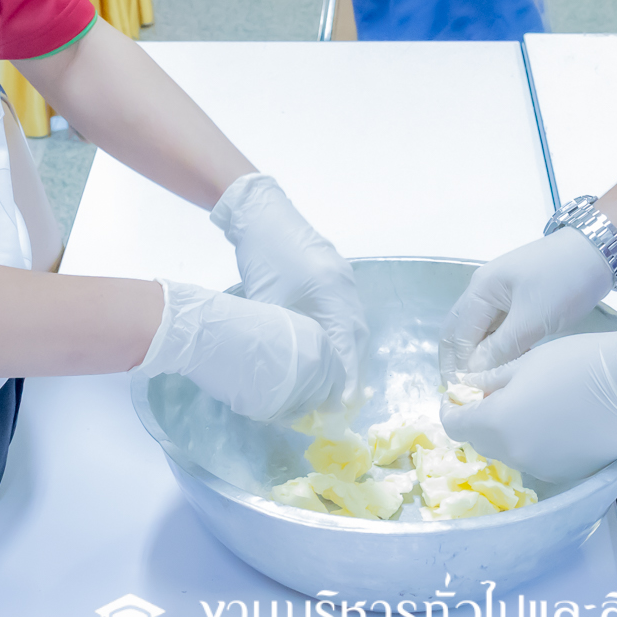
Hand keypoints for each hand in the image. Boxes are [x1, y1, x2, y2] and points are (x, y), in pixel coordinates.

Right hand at [139, 280, 345, 421]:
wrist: (212, 330)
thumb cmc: (241, 322)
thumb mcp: (282, 327)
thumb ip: (302, 350)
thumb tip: (309, 376)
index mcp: (319, 341)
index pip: (336, 375)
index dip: (330, 390)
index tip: (326, 403)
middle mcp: (315, 364)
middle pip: (321, 396)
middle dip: (310, 404)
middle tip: (294, 408)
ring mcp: (297, 385)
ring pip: (300, 409)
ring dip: (288, 409)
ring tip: (267, 399)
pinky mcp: (275, 404)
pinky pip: (277, 416)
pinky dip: (269, 414)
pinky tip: (254, 401)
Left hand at [211, 174, 369, 394]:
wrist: (260, 212)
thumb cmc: (263, 254)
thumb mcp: (268, 299)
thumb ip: (279, 333)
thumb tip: (281, 367)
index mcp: (333, 292)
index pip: (347, 343)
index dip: (347, 375)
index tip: (344, 404)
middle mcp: (345, 286)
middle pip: (357, 335)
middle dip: (351, 369)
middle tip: (339, 401)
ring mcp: (342, 278)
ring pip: (352, 324)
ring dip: (347, 351)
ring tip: (336, 382)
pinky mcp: (333, 274)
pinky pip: (345, 311)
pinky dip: (341, 333)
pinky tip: (329, 349)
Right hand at [440, 228, 612, 375]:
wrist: (598, 250)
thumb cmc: (564, 281)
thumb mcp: (533, 318)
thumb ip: (501, 347)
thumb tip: (473, 372)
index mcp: (481, 290)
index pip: (458, 336)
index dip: (458, 366)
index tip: (464, 395)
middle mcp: (484, 290)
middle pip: (461, 331)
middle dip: (460, 361)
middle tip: (468, 392)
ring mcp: (501, 293)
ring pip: (482, 331)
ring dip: (481, 355)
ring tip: (488, 384)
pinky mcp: (520, 298)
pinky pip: (500, 327)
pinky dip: (499, 346)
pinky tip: (508, 365)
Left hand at [441, 328, 616, 483]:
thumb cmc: (575, 364)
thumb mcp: (524, 363)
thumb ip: (490, 381)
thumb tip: (470, 388)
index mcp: (497, 423)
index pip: (456, 425)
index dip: (453, 410)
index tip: (458, 398)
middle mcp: (513, 453)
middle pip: (480, 442)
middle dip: (480, 421)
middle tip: (493, 397)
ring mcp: (539, 467)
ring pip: (508, 452)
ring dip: (508, 433)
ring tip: (528, 406)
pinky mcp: (564, 473)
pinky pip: (535, 459)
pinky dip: (534, 444)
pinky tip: (553, 422)